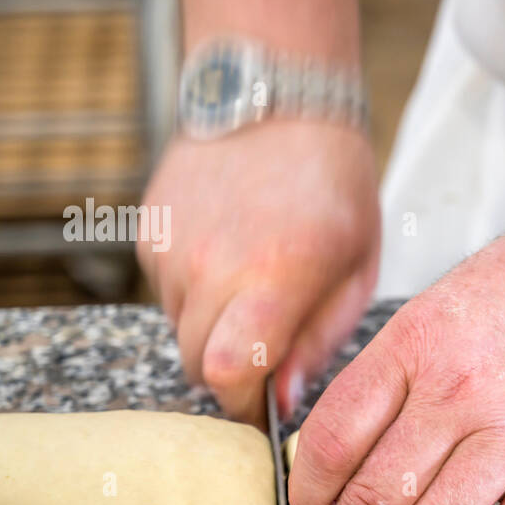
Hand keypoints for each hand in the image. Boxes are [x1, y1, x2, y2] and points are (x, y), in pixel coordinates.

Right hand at [138, 120, 379, 424]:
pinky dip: (194, 291)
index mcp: (276, 275)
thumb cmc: (335, 186)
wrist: (278, 101)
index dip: (244, 403)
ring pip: (180, 330)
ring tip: (254, 284)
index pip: (229, 374)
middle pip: (197, 364)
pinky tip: (229, 253)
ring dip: (214, 329)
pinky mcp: (149, 232)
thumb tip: (283, 401)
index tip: (265, 402)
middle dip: (232, 372)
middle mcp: (212, 264)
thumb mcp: (355, 268)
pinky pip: (166, 292)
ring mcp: (172, 246)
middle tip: (268, 343)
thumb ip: (319, 341)